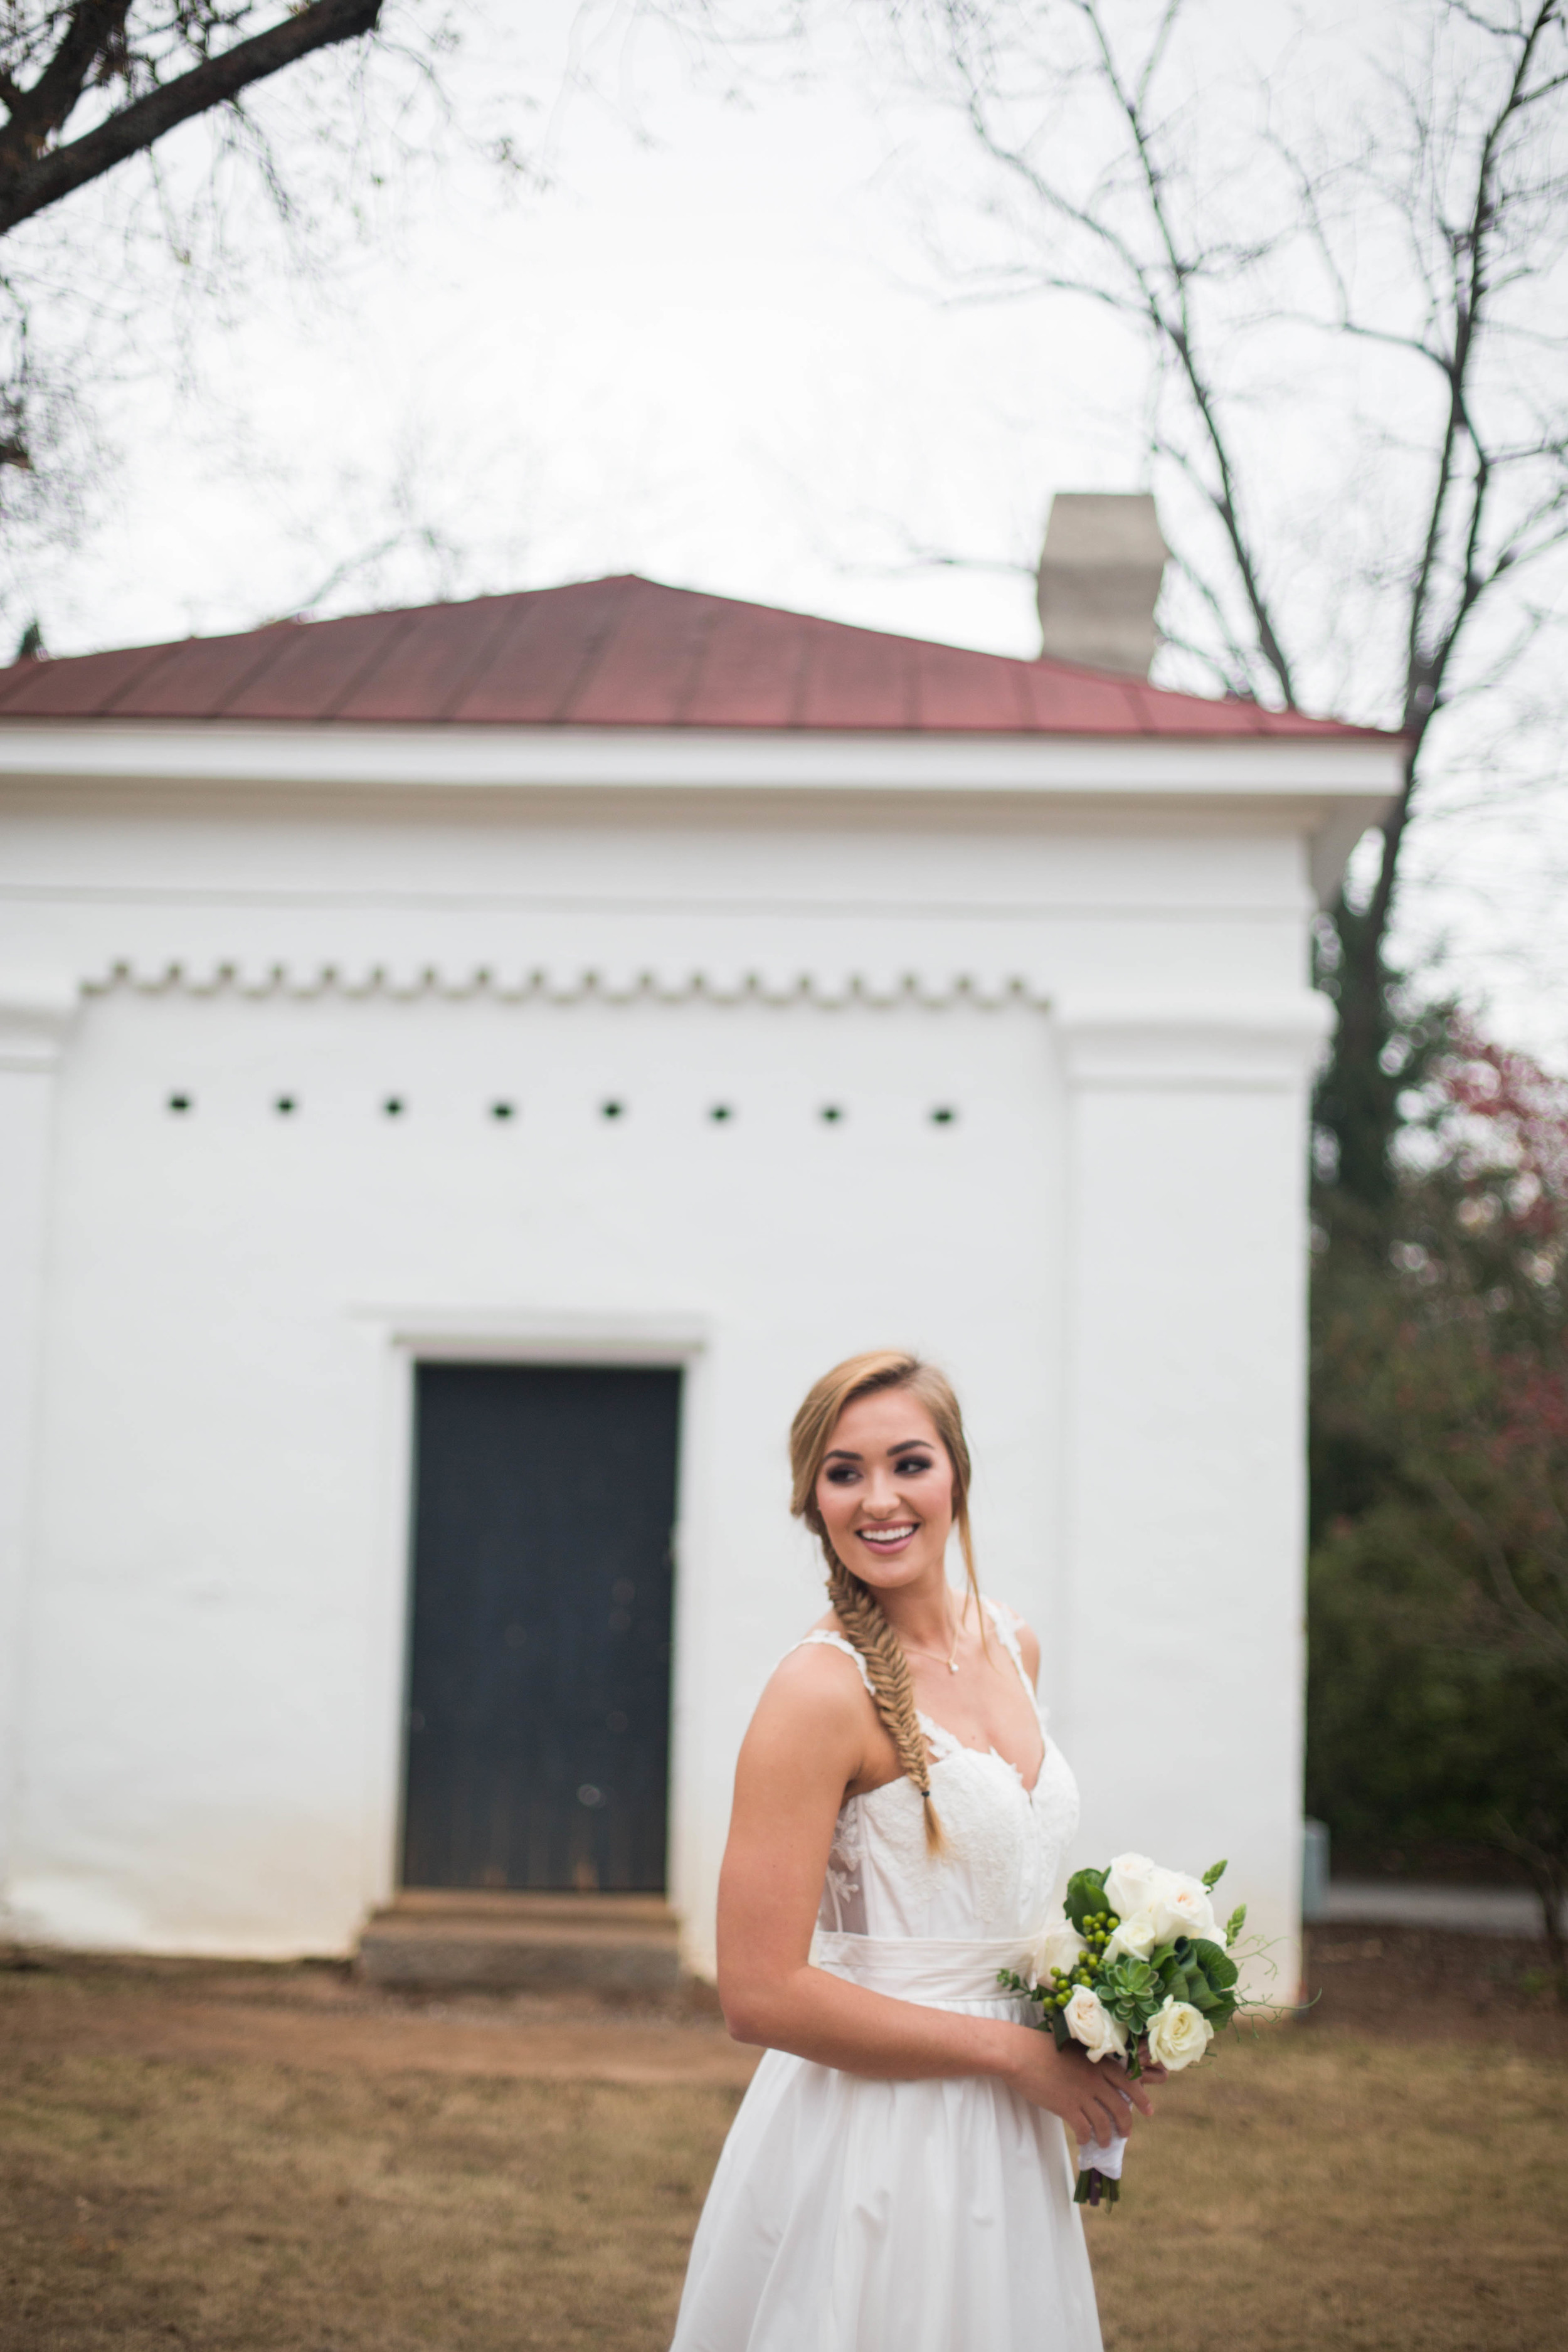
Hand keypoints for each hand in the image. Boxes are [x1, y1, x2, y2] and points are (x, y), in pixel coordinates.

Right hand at [1003, 2029, 1153, 2144]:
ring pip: (1104, 2122)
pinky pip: (1083, 2129)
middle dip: (1126, 2124)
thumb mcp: (1073, 2048)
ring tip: (1104, 2143)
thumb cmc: (1041, 2046)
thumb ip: (1088, 2063)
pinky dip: (1086, 2138)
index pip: (1129, 2082)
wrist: (1020, 2053)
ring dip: (1106, 2136)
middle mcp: (1095, 2079)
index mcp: (1098, 2062)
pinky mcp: (1066, 2107)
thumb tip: (1097, 2078)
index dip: (1141, 2098)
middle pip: (1120, 2107)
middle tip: (1126, 2134)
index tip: (1149, 2110)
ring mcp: (1081, 2094)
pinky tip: (1083, 2140)